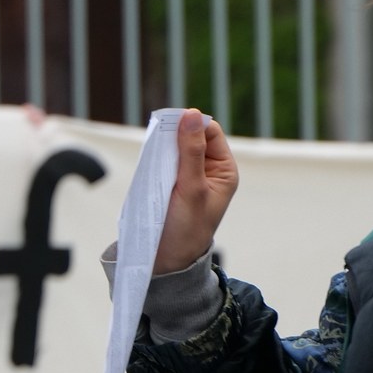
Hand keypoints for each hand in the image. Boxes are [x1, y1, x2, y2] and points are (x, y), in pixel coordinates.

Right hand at [155, 108, 237, 274]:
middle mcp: (209, 170)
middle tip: (160, 145)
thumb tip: (191, 114)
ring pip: (176, 147)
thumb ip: (191, 151)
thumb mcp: (191, 187)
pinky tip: (150, 165)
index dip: (192, 124)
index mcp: (223, 170)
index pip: (210, 131)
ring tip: (155, 159)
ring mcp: (189, 175)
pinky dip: (157, 158)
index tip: (171, 126)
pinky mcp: (171, 181)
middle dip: (176, 135)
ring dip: (165, 148)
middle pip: (192, 136)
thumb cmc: (186, 227)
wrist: (167, 259)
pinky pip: (164, 160)